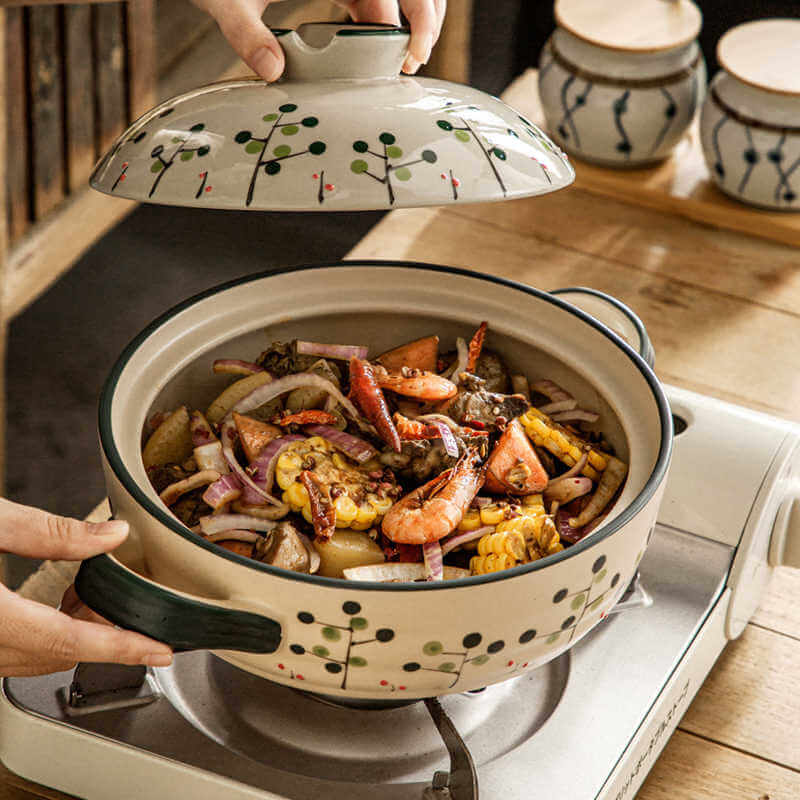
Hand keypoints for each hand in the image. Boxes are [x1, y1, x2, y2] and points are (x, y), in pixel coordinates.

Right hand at [0, 498, 172, 676]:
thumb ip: (51, 532)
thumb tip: (112, 535)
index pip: (67, 642)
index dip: (120, 648)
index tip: (160, 652)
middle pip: (56, 654)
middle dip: (102, 631)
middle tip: (132, 602)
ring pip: (36, 658)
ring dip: (74, 633)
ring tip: (99, 595)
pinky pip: (17, 652)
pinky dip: (47, 633)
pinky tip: (64, 604)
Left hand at [192, 0, 445, 80]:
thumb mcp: (225, 0)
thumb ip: (246, 33)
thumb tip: (272, 71)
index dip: (400, 18)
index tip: (402, 55)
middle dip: (423, 18)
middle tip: (413, 61)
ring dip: (419, 15)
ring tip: (412, 56)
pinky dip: (398, 16)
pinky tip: (393, 45)